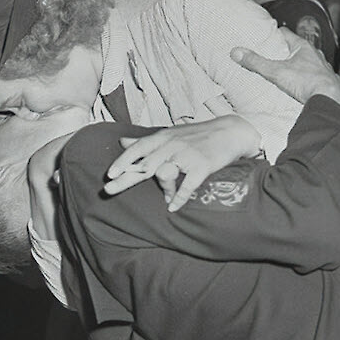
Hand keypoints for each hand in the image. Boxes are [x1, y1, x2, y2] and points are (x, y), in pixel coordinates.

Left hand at [104, 115, 260, 210]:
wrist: (230, 132)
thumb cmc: (197, 135)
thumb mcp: (169, 134)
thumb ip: (145, 141)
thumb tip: (121, 142)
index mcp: (163, 138)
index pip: (138, 149)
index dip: (122, 161)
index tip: (109, 174)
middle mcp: (172, 145)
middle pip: (145, 164)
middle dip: (125, 178)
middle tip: (108, 190)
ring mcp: (187, 155)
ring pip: (164, 174)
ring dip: (163, 189)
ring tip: (166, 198)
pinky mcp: (202, 166)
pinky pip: (187, 186)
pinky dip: (179, 198)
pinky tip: (173, 207)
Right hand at [230, 27, 339, 108]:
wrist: (329, 99)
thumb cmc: (307, 82)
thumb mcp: (276, 72)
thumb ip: (256, 63)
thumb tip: (237, 52)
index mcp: (303, 47)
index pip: (286, 34)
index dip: (275, 35)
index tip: (265, 37)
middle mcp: (315, 55)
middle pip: (296, 49)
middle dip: (284, 52)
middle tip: (271, 57)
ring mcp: (322, 68)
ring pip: (307, 63)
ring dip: (297, 66)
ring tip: (284, 73)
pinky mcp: (326, 82)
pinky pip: (314, 77)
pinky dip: (306, 79)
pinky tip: (300, 87)